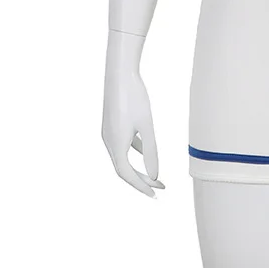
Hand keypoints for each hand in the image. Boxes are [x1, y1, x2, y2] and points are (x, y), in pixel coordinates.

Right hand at [101, 30, 164, 197]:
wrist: (119, 74)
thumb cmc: (134, 98)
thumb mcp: (146, 125)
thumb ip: (151, 151)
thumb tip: (155, 175)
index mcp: (116, 145)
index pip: (127, 175)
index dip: (141, 186)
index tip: (156, 194)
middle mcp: (108, 142)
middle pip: (124, 169)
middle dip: (142, 180)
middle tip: (160, 186)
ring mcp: (108, 133)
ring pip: (122, 158)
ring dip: (138, 167)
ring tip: (155, 175)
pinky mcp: (111, 125)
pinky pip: (122, 145)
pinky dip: (134, 152)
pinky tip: (144, 150)